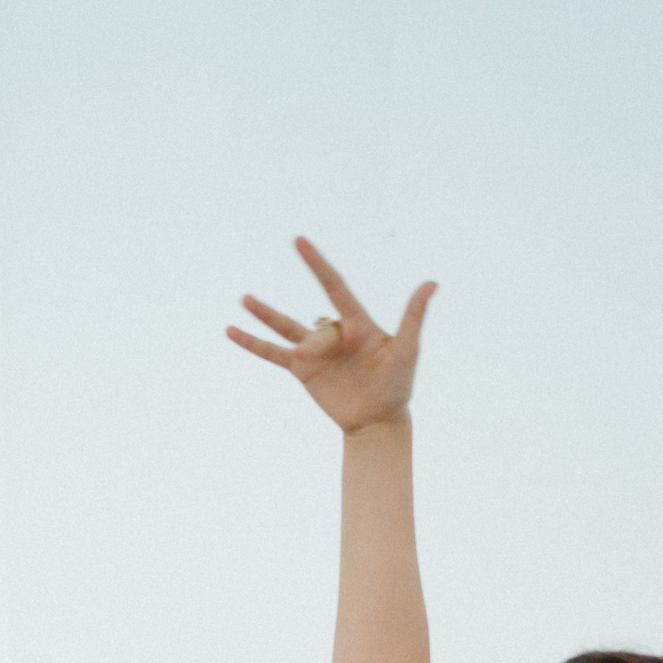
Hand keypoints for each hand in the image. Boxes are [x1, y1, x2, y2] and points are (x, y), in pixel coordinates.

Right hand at [228, 237, 435, 433]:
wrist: (378, 421)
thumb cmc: (397, 385)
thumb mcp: (407, 350)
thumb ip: (413, 317)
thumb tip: (431, 282)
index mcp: (357, 322)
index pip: (333, 285)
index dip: (316, 263)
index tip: (298, 241)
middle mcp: (333, 332)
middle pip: (314, 327)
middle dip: (314, 347)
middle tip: (315, 361)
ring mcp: (314, 351)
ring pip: (284, 326)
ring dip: (265, 314)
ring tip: (245, 299)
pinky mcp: (301, 370)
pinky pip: (272, 353)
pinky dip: (252, 343)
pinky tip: (231, 332)